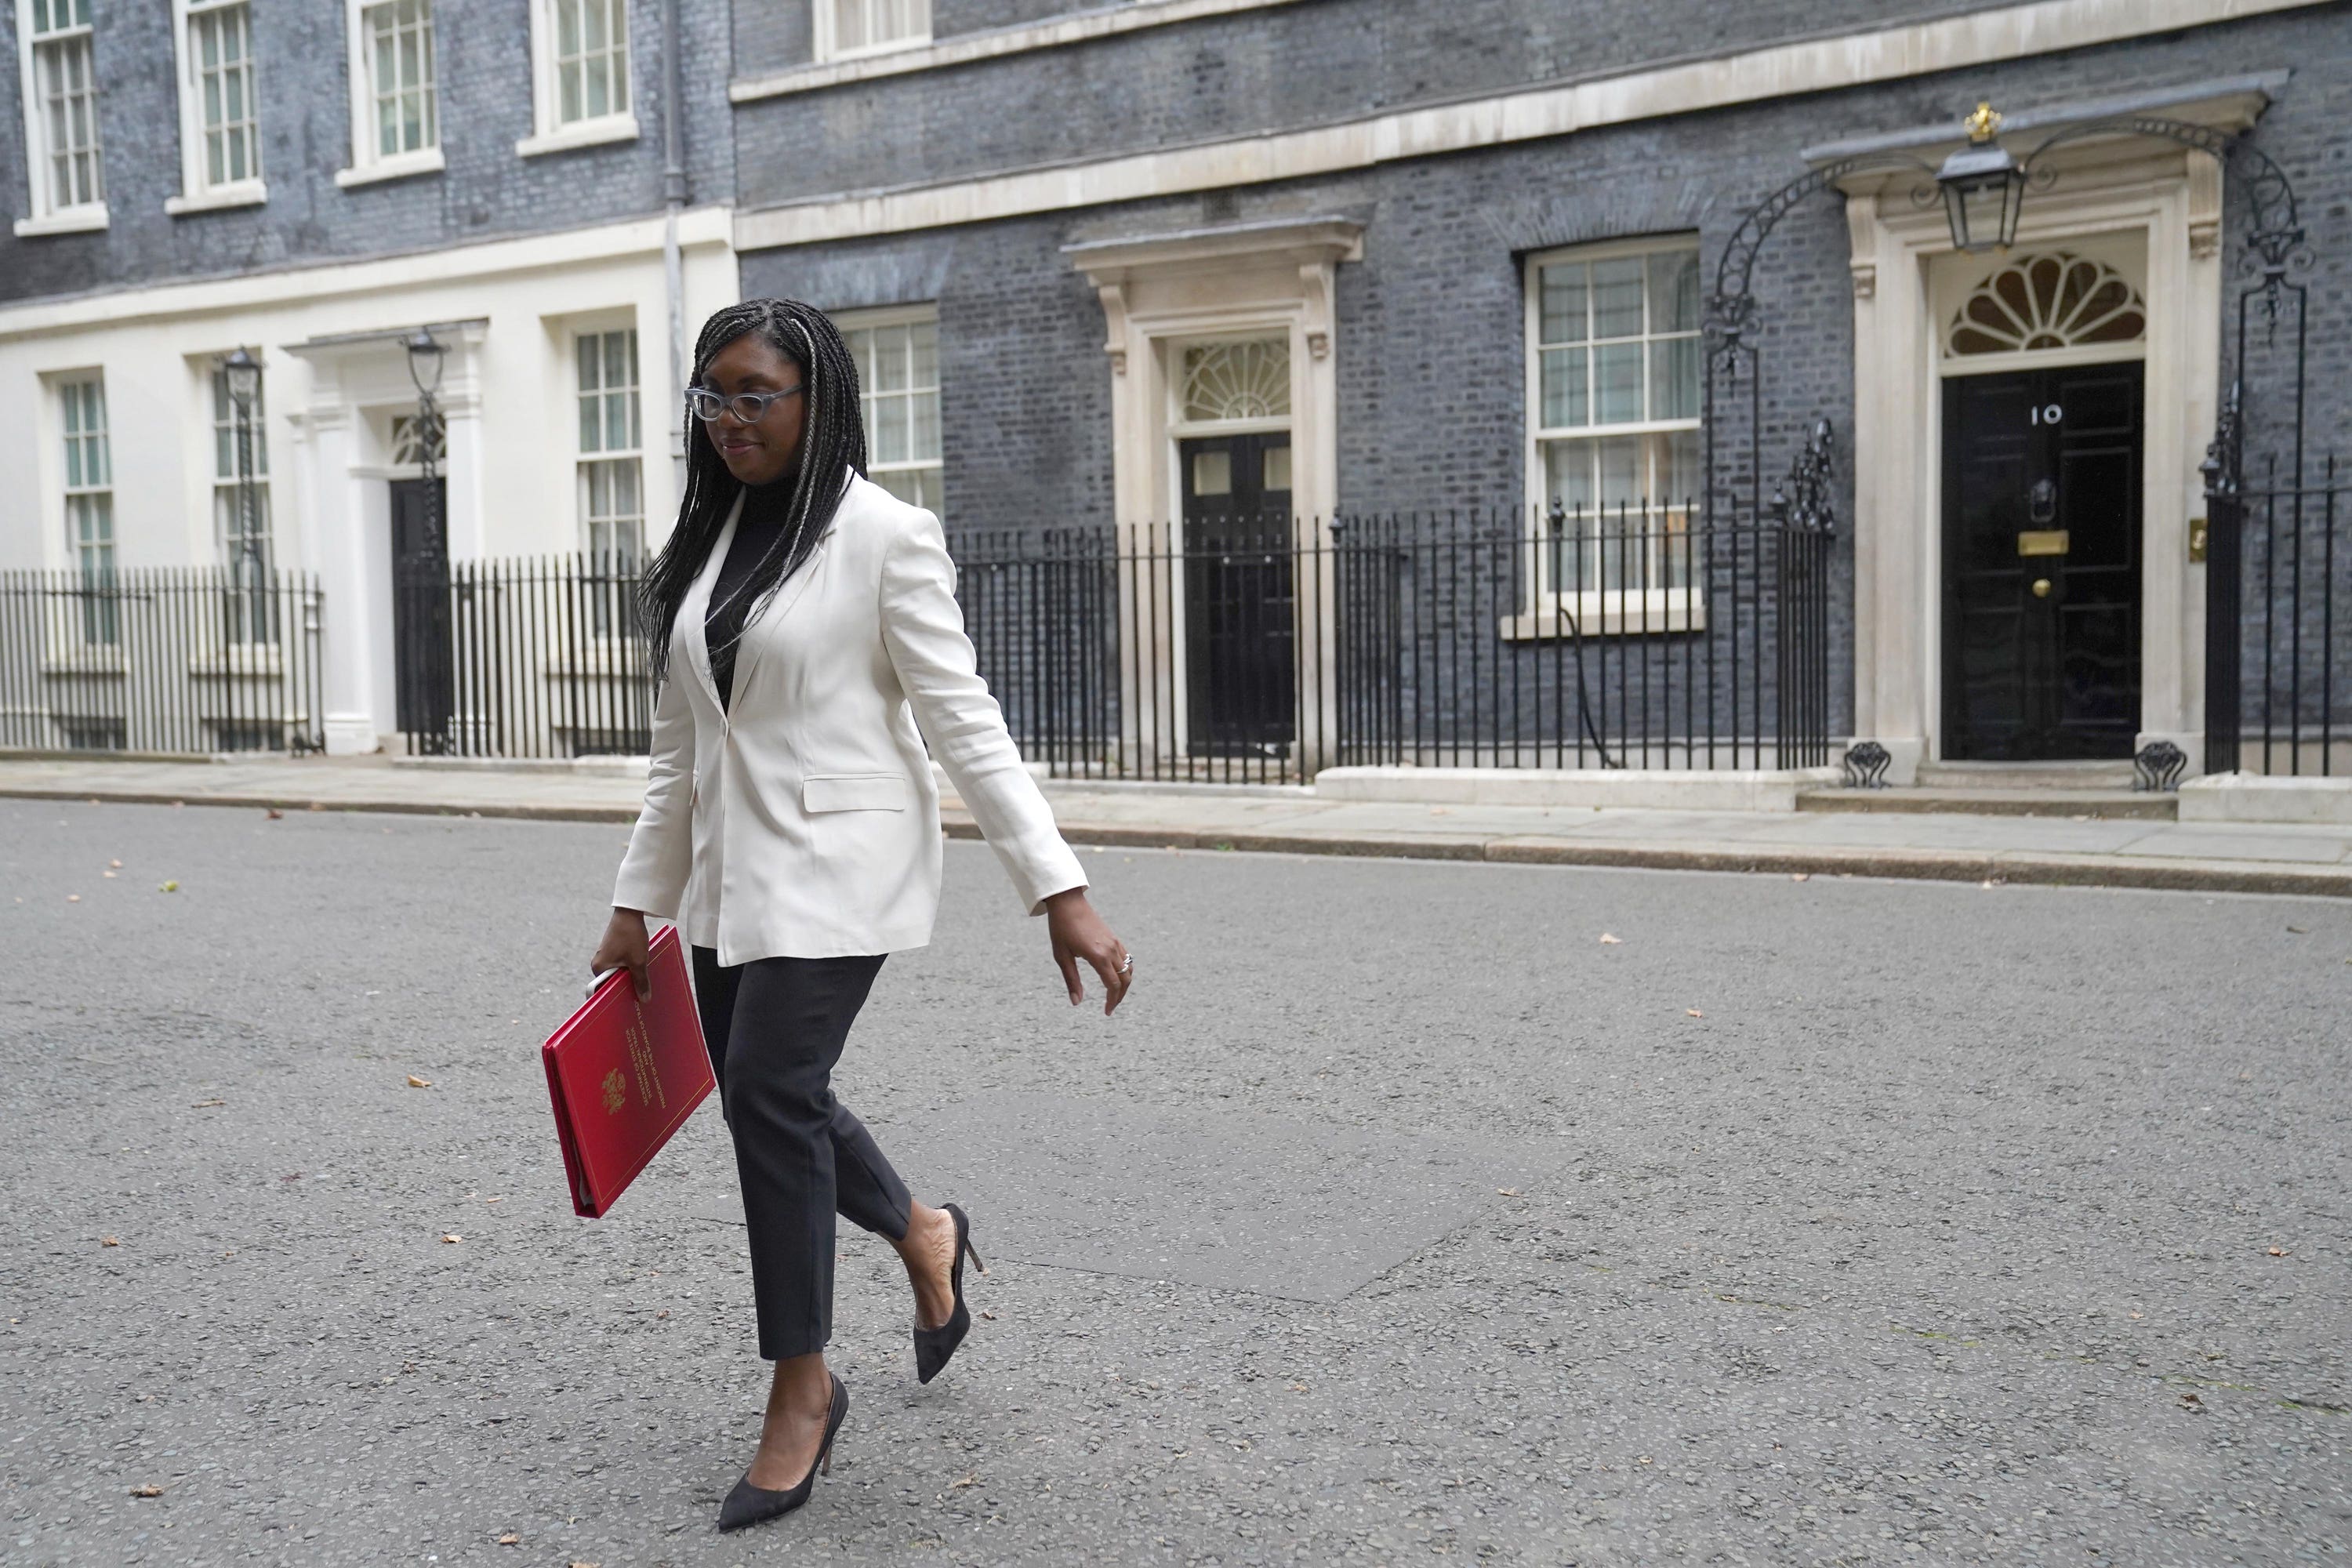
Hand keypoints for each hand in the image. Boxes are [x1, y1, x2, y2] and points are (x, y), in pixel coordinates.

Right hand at [591, 907, 652, 999]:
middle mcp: (599, 964)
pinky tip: (641, 970)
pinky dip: (630, 969)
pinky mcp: (613, 951)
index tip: (625, 1007)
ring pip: (619, 974)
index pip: (602, 991)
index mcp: (599, 969)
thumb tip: (644, 999)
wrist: (630, 913)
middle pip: (612, 983)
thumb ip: (641, 982)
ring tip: (641, 984)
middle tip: (638, 998)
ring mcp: (605, 957)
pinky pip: (621, 965)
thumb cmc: (630, 936)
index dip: (614, 999)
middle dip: (625, 989)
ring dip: (630, 978)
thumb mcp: (638, 962)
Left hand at [1044, 889, 1130, 1015]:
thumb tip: (1077, 1003)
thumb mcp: (1062, 957)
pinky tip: (1116, 977)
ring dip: (1124, 984)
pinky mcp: (1114, 938)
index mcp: (1098, 956)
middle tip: (1110, 1007)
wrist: (1068, 903)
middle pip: (1125, 979)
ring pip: (1129, 969)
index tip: (1107, 1012)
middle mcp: (1111, 950)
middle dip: (1120, 996)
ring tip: (1114, 995)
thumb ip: (1072, 981)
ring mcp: (1115, 943)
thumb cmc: (1061, 929)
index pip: (1113, 985)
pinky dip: (1125, 971)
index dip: (1112, 1001)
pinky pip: (1127, 958)